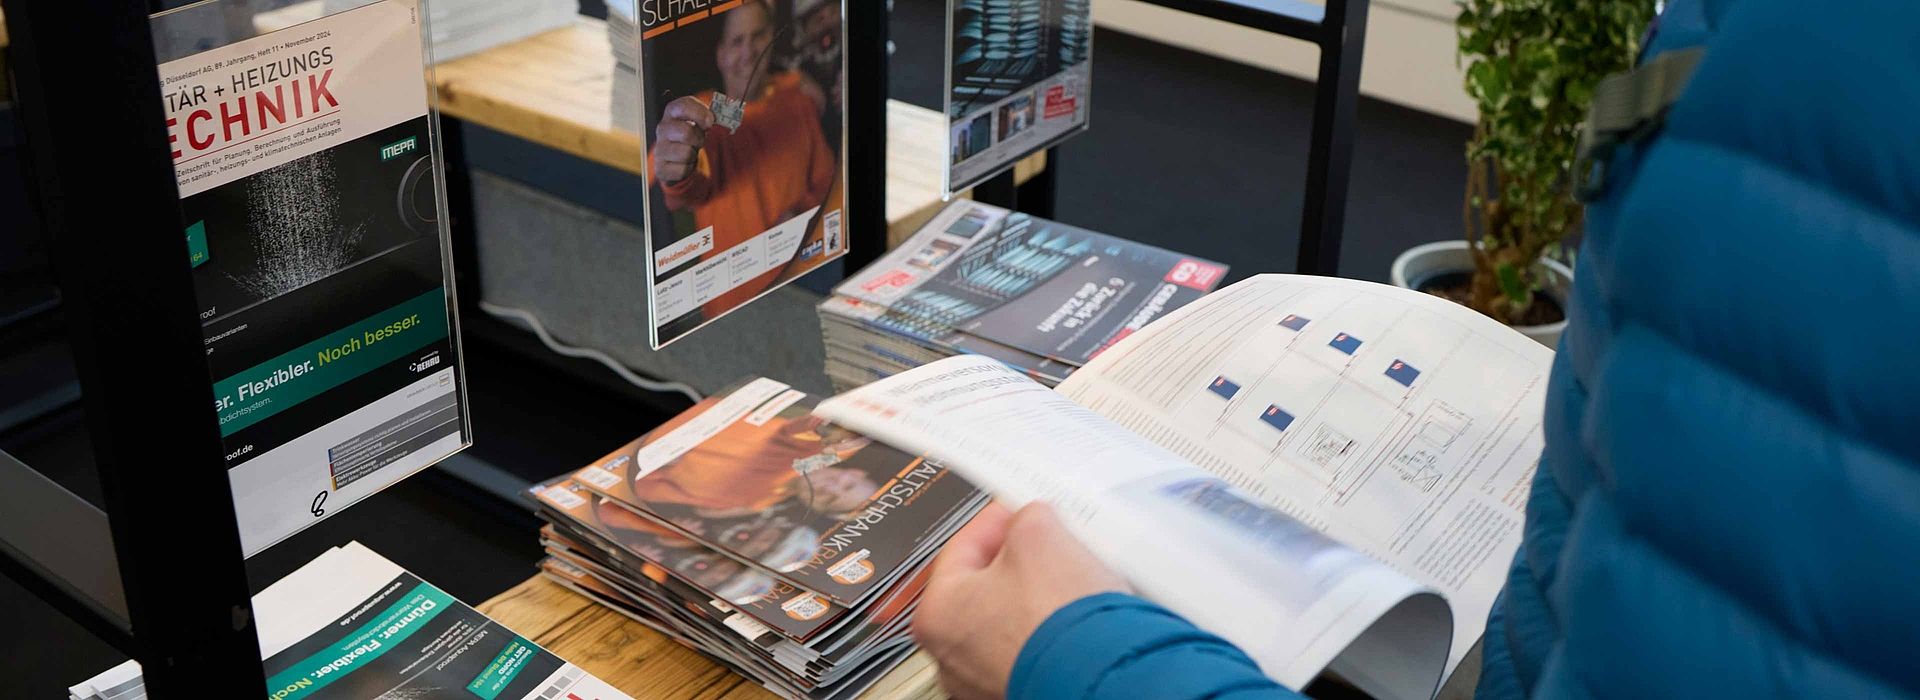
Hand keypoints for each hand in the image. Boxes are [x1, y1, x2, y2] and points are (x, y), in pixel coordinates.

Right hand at [655, 96, 713, 183]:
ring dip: (694, 155)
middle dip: (699, 138)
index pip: (683, 106)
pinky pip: (682, 170)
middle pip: (686, 132)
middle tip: (699, 140)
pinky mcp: (660, 167)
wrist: (677, 156)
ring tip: (691, 151)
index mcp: (672, 112)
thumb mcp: (699, 119)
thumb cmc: (692, 133)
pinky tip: (685, 163)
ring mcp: (659, 148)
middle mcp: (663, 128)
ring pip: (686, 153)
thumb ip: (709, 114)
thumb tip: (722, 113)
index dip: (699, 113)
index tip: (710, 121)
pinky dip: (688, 169)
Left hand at [914, 502, 1130, 699]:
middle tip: (1049, 544)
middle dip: (1021, 560)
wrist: (1101, 677)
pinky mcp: (1021, 688)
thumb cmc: (1059, 624)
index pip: (964, 544)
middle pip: (987, 584)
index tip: (1021, 512)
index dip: (1000, 519)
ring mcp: (985, 679)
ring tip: (1070, 582)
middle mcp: (952, 654)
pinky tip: (1076, 618)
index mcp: (937, 613)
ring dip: (1039, 596)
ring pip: (1011, 618)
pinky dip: (1051, 630)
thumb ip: (1026, 516)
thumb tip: (1032, 518)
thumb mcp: (1040, 536)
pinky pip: (1032, 646)